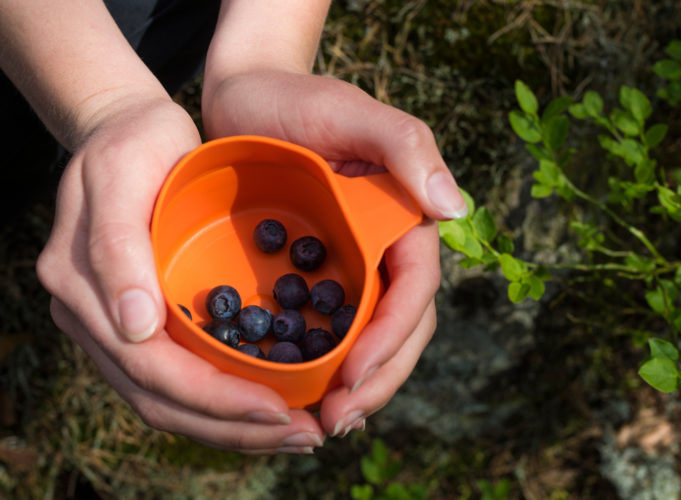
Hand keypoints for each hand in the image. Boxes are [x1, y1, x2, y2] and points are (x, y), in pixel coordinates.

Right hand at [36, 95, 324, 453]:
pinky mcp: (143, 322)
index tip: (276, 407)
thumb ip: (116, 249)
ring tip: (296, 431)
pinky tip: (268, 405)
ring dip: (233, 426)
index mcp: (84, 290)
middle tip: (303, 434)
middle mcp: (96, 320)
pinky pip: (180, 378)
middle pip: (163, 401)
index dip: (213, 397)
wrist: (124, 131)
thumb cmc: (130, 145)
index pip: (150, 367)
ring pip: (172, 402)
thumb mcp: (120, 175)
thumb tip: (133, 329)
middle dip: (234, 426)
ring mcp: (117, 326)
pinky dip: (223, 402)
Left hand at [202, 70, 461, 435]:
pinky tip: (308, 393)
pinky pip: (331, 327)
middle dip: (376, 379)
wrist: (245, 99)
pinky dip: (326, 365)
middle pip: (400, 327)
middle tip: (337, 421)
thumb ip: (408, 148)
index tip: (354, 376)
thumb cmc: (298, 100)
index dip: (392, 339)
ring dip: (357, 385)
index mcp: (405, 220)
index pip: (414, 290)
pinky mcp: (316, 273)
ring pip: (370, 337)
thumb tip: (456, 209)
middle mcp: (385, 249)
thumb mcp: (354, 114)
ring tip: (325, 422)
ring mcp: (352, 265)